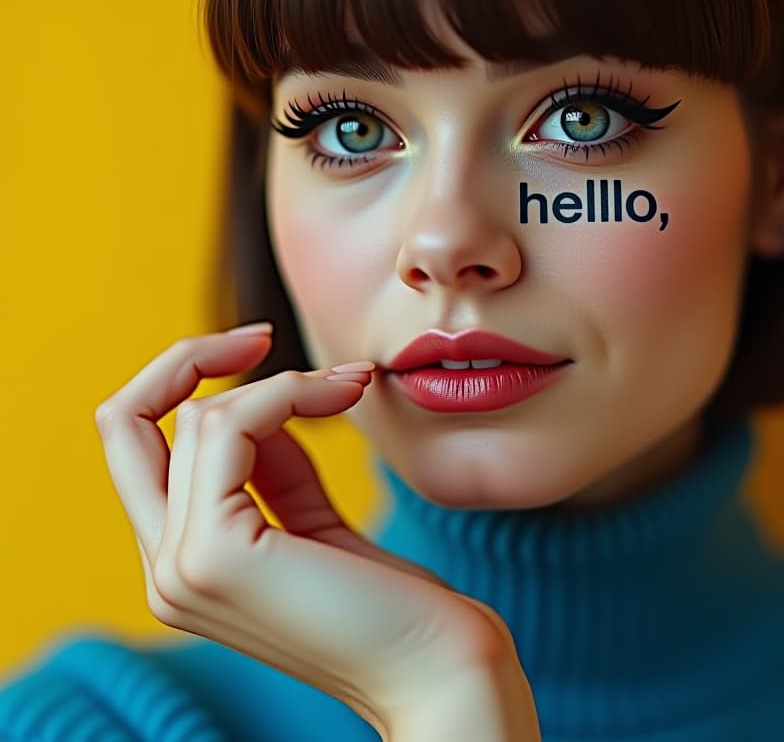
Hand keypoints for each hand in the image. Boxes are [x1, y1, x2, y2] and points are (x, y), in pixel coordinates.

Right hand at [93, 324, 539, 740]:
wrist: (441, 666)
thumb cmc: (393, 600)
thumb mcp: (314, 520)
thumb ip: (274, 470)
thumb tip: (258, 399)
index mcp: (185, 564)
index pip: (138, 446)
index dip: (182, 383)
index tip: (254, 350)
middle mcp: (166, 570)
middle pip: (124, 423)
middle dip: (187, 358)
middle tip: (262, 335)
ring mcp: (182, 568)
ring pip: (196, 417)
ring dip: (283, 382)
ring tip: (351, 386)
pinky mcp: (216, 555)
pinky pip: (231, 427)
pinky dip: (290, 392)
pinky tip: (344, 394)